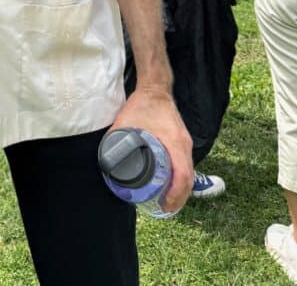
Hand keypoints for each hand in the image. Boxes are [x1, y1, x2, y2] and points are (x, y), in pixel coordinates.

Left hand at [110, 88, 192, 212]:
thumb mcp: (126, 122)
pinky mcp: (183, 140)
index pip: (182, 175)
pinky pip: (187, 163)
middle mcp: (184, 144)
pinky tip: (173, 184)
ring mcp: (186, 142)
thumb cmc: (142, 104)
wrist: (155, 87)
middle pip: (189, 178)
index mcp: (174, 142)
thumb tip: (105, 161)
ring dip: (182, 189)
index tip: (165, 205)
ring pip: (190, 171)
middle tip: (165, 209)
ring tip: (168, 202)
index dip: (176, 194)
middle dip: (180, 197)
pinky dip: (183, 177)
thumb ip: (115, 139)